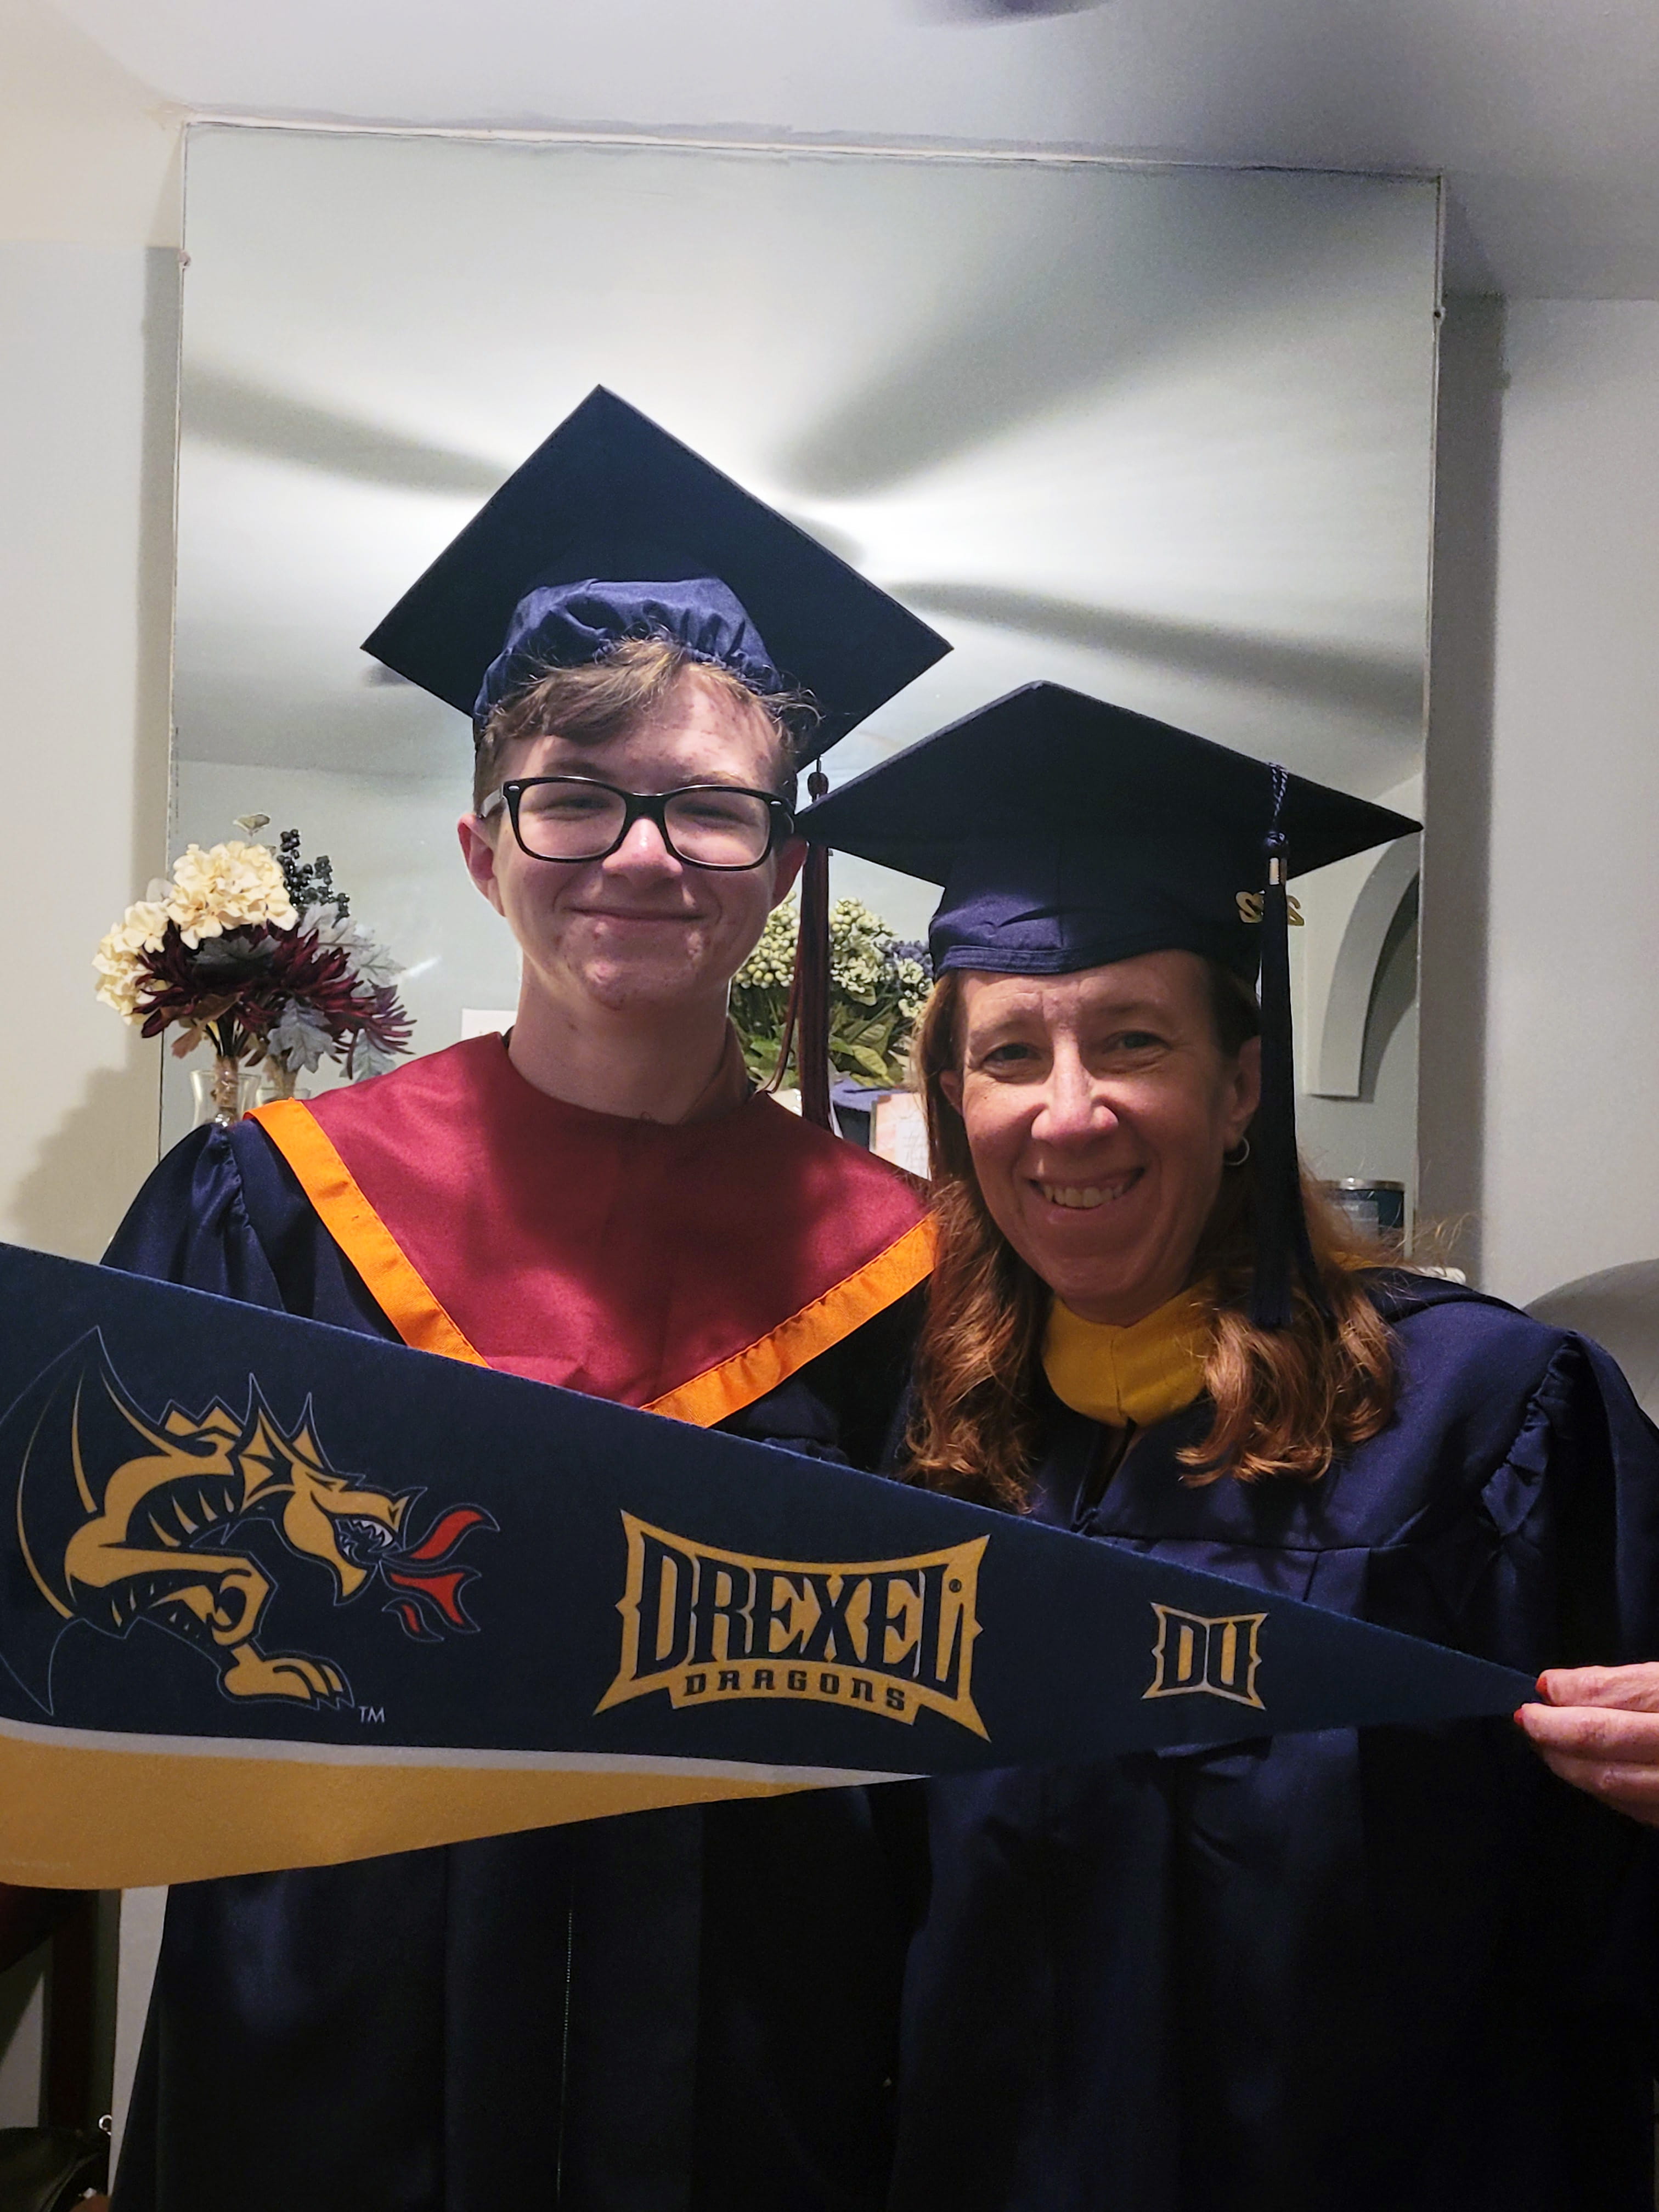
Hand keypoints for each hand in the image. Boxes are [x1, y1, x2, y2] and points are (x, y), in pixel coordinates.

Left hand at [1517, 1664, 1658, 1824]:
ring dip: (1564, 1760)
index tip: (1544, 1686)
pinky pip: (1627, 1807)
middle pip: (1600, 1737)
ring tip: (1542, 1743)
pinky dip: (1594, 1785)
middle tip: (1527, 1717)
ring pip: (1607, 1780)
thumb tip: (1558, 1687)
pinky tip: (1579, 1769)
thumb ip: (1624, 1684)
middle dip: (1552, 1726)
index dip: (1569, 1689)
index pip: (1611, 1692)